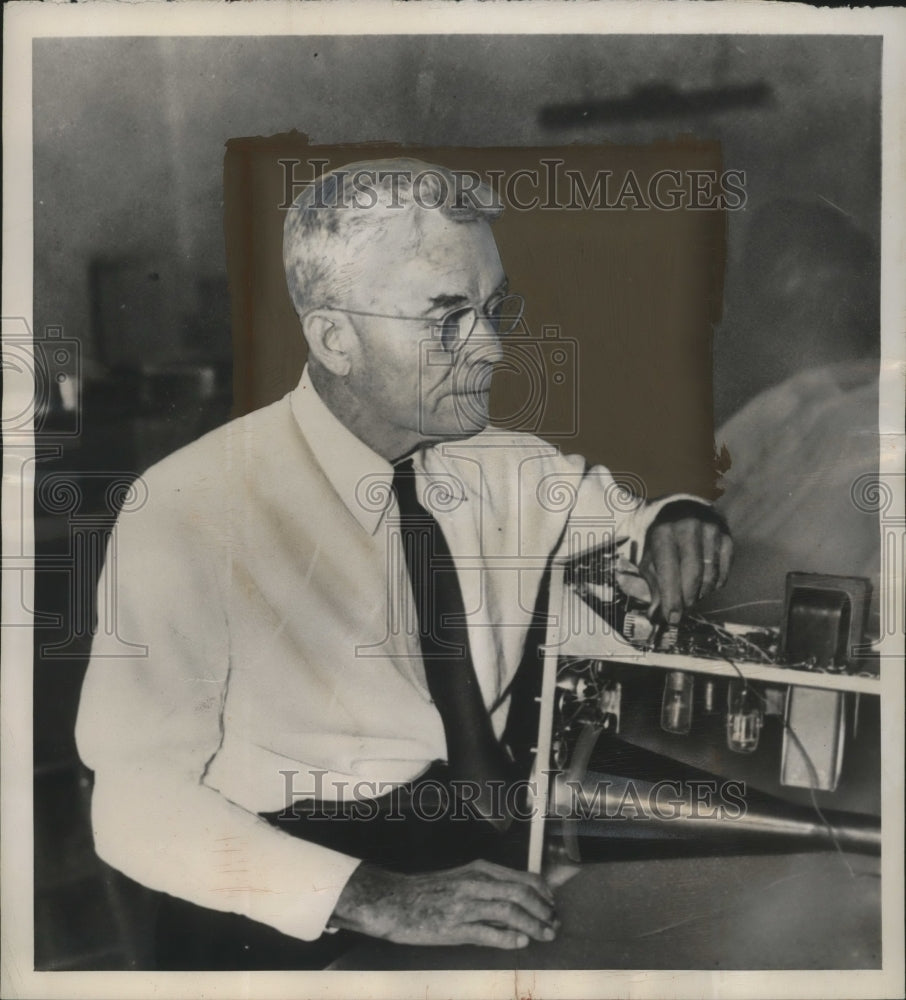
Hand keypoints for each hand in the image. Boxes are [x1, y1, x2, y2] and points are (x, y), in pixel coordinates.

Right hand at [329, 858, 558, 948]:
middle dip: (544, 911)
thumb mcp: (461, 880)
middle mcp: (475, 884)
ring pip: (510, 912)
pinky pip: (489, 933)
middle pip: (521, 894)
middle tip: (554, 924)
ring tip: (545, 935)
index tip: (553, 905)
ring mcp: (466, 905)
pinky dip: (509, 938)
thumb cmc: (428, 892)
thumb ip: (488, 888)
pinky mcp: (456, 928)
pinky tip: (520, 943)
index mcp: (479, 870)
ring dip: (533, 925)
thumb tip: (516, 904)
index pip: (522, 878)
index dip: (543, 893)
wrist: (395, 902)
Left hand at [640, 500, 732, 623]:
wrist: (683, 511)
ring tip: (692, 594)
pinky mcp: (727, 537)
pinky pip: (723, 572)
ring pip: (710, 575)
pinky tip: (705, 584)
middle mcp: (688, 527)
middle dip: (687, 598)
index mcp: (663, 532)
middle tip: (683, 609)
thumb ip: (654, 586)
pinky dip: (714, 585)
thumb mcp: (652, 558)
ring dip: (701, 593)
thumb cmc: (663, 541)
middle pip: (693, 574)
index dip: (671, 597)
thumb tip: (656, 616)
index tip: (672, 618)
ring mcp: (711, 530)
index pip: (668, 570)